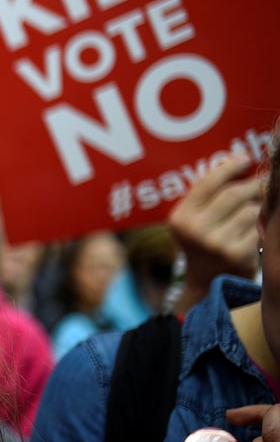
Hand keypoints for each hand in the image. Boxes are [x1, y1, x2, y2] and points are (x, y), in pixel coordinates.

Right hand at [169, 154, 261, 310]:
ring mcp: (216, 244)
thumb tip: (238, 162)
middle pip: (234, 193)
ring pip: (251, 210)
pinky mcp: (237, 255)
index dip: (230, 167)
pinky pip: (259, 228)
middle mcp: (195, 230)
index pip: (207, 183)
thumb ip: (207, 197)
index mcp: (180, 218)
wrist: (207, 283)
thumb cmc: (204, 243)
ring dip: (259, 206)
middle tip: (262, 180)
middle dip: (253, 184)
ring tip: (257, 208)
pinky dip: (261, 226)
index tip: (245, 159)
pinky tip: (256, 230)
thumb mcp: (194, 221)